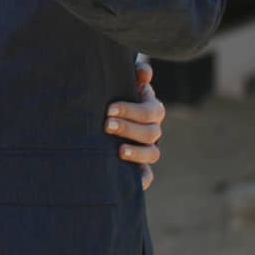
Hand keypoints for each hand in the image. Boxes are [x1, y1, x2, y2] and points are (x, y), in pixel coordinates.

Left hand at [107, 55, 164, 189]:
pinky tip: (133, 182)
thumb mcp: (120, 82)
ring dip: (138, 152)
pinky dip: (142, 178)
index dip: (132, 111)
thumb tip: (145, 71)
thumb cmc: (111, 94)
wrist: (102, 113)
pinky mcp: (138, 165)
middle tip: (107, 124)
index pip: (150, 112)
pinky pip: (146, 175)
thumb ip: (133, 75)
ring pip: (153, 153)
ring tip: (119, 150)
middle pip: (151, 132)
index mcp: (150, 109)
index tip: (109, 109)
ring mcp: (146, 148)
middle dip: (129, 128)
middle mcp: (151, 130)